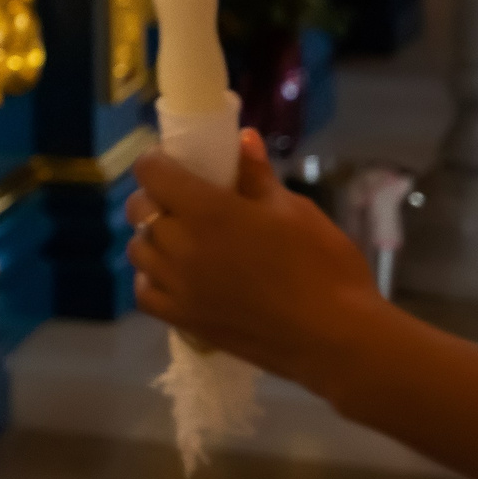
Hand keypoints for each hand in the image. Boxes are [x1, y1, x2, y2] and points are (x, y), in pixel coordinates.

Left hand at [127, 130, 383, 385]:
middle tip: (184, 200)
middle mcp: (181, 246)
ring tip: (182, 238)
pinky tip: (176, 275)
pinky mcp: (184, 320)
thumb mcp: (295, 211)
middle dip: (155, 197)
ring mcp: (178, 286)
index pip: (150, 172)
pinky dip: (152, 279)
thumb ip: (257, 175)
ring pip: (138, 250)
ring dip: (153, 238)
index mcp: (206, 211)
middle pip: (139, 210)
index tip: (176, 164)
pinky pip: (145, 292)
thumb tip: (242, 138)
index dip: (157, 162)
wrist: (339, 339)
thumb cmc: (323, 267)